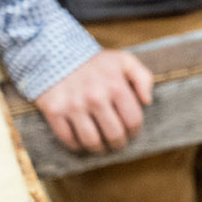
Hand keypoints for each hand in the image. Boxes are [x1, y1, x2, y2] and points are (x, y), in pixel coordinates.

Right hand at [34, 48, 153, 152]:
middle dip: (118, 143)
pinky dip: (76, 145)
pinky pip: (68, 139)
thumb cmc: (95, 62)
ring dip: (99, 149)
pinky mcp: (54, 111)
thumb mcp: (124, 61)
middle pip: (114, 135)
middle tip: (117, 143)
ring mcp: (73, 105)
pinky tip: (81, 141)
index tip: (131, 133)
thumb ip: (143, 78)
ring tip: (101, 146)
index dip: (134, 132)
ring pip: (92, 141)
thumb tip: (147, 102)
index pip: (133, 121)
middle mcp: (95, 97)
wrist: (54, 52)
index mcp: (115, 86)